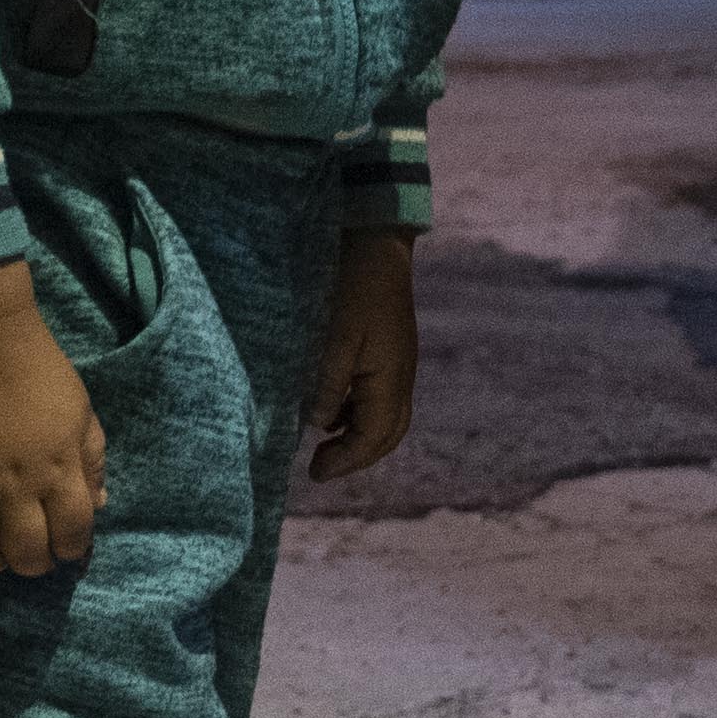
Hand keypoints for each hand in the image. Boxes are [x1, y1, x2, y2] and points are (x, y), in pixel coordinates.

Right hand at [0, 266, 110, 572]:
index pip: (74, 536)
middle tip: (30, 549)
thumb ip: (92, 464)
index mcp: (60, 470)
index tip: (67, 543)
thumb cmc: (41, 373)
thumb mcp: (83, 415)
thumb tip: (98, 505)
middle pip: (26, 554)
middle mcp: (18, 485)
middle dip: (33, 563)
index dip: (73, 550)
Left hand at [309, 228, 421, 480]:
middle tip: (320, 468)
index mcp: (390, 378)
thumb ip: (329, 384)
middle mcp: (402, 376)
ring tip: (325, 446)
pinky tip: (333, 413)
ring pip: (388, 419)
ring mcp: (399, 365)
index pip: (373, 436)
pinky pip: (381, 399)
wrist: (377, 244)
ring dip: (359, 439)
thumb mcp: (335, 336)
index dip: (346, 460)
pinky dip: (359, 416)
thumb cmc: (352, 286)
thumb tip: (320, 425)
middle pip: (388, 435)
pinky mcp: (391, 353)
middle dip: (357, 458)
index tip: (314, 473)